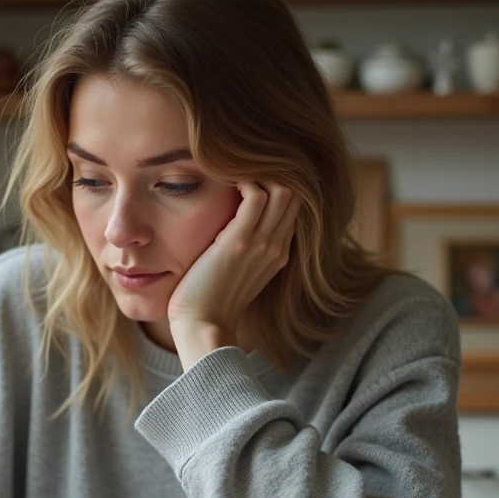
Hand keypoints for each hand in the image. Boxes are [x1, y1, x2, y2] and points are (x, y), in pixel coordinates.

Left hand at [167, 182, 298, 367]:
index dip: (277, 188)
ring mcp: (261, 244)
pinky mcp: (239, 241)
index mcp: (279, 255)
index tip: (251, 180)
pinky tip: (227, 181)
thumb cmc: (211, 302)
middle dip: (272, 176)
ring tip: (235, 175)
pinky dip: (245, 181)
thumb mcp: (239, 275)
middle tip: (243, 172)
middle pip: (295, 195)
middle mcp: (277, 247)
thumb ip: (246, 253)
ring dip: (259, 175)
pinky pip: (256, 196)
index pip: (294, 208)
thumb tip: (233, 233)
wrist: (203, 325)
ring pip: (282, 190)